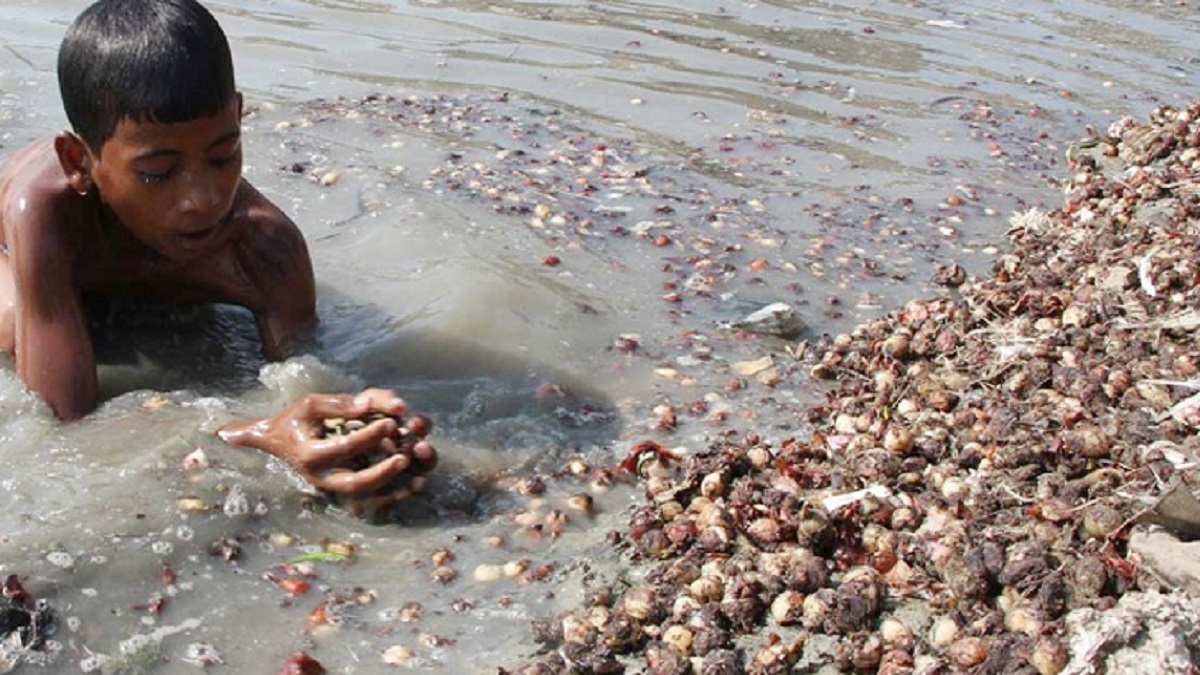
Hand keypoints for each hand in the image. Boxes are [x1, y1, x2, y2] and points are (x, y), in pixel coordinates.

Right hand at [217, 388, 436, 495]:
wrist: (277, 441)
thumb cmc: (296, 420)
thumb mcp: (309, 405)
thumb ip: (338, 404)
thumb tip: (366, 404)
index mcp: (311, 455)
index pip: (345, 447)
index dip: (369, 435)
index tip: (390, 422)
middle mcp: (322, 476)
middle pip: (356, 482)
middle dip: (382, 472)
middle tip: (405, 457)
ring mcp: (334, 486)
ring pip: (367, 494)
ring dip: (394, 486)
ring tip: (419, 477)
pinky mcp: (343, 488)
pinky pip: (371, 499)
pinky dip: (394, 494)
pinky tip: (416, 485)